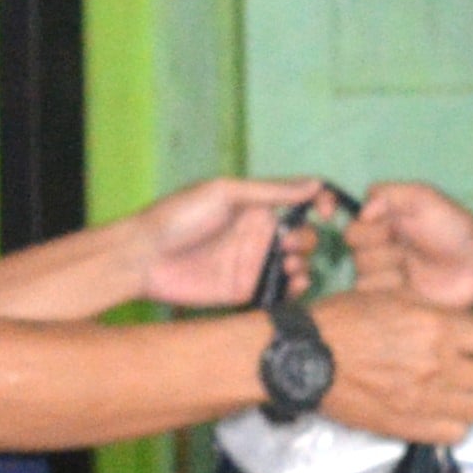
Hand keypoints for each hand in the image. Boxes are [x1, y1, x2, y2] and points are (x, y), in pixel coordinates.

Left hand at [135, 178, 326, 308]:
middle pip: (303, 235)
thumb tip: (315, 182)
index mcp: (256, 206)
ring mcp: (253, 263)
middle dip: (308, 239)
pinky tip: (294, 284)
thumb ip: (271, 191)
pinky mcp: (246, 290)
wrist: (146, 257)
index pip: (299, 202)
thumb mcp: (226, 193)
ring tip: (289, 265)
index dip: (320, 203)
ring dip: (304, 263)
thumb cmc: (180, 216)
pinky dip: (295, 288)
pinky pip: (280, 290)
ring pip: (297, 264)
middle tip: (288, 244)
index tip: (326, 210)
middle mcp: (258, 234)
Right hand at [312, 288, 472, 444]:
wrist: (305, 356)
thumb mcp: (394, 295)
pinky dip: (453, 424)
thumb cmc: (345, 318)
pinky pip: (454, 433)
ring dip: (471, 401)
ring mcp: (425, 399)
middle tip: (470, 371)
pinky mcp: (408, 425)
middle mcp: (440, 365)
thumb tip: (469, 325)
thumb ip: (437, 311)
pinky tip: (438, 412)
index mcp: (440, 327)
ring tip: (454, 393)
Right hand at [345, 181, 472, 307]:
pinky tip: (410, 285)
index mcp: (382, 221)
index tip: (388, 226)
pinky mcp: (388, 298)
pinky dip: (388, 287)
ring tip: (411, 268)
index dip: (370, 230)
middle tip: (406, 248)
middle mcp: (377, 246)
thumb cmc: (454, 229)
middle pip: (353, 244)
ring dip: (387, 267)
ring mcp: (381, 272)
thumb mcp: (425, 197)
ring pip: (360, 269)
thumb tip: (362, 211)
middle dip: (380, 244)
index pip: (353, 221)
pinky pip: (369, 293)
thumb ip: (390, 194)